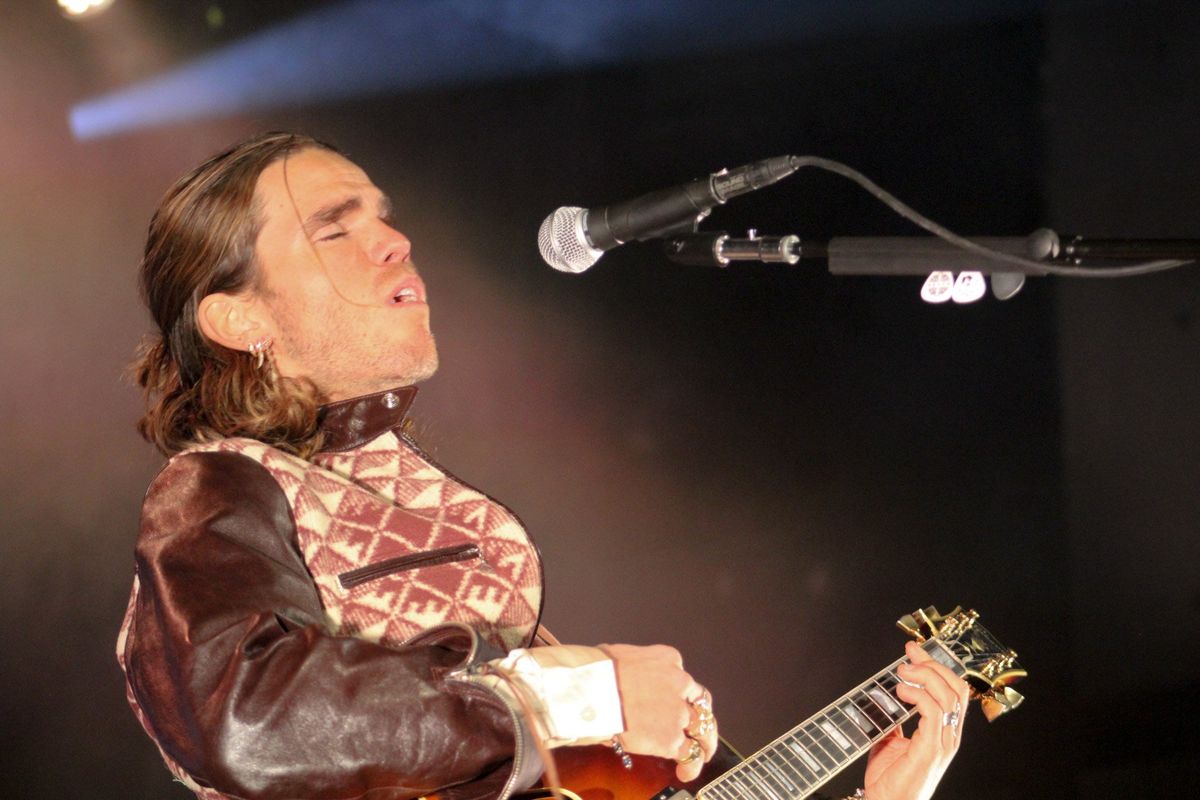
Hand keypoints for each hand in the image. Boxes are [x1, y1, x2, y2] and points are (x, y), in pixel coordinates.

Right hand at [599, 643, 718, 782]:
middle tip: (702, 730)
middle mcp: (680, 683)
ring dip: (704, 742)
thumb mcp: (624, 655)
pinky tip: (685, 771)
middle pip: (700, 703)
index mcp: (669, 660)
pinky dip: (691, 763)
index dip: (680, 695)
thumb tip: (624, 685)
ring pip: (702, 728)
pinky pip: (689, 753)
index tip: (675, 704)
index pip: (683, 679)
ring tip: (703, 754)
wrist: (593, 689)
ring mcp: (677, 712)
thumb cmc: (598, 670)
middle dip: (702, 719)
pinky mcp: (671, 737)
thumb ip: (636, 671)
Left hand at [860, 641, 969, 799]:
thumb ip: (894, 721)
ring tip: (902, 672)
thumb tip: (882, 700)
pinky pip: (933, 711)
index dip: (936, 665)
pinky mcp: (931, 750)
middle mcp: (948, 736)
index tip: (913, 650)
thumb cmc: (889, 781)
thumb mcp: (890, 742)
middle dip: (933, 664)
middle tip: (909, 654)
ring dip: (925, 675)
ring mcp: (943, 743)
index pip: (954, 691)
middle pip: (956, 688)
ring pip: (948, 696)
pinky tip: (902, 691)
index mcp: (943, 731)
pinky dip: (918, 694)